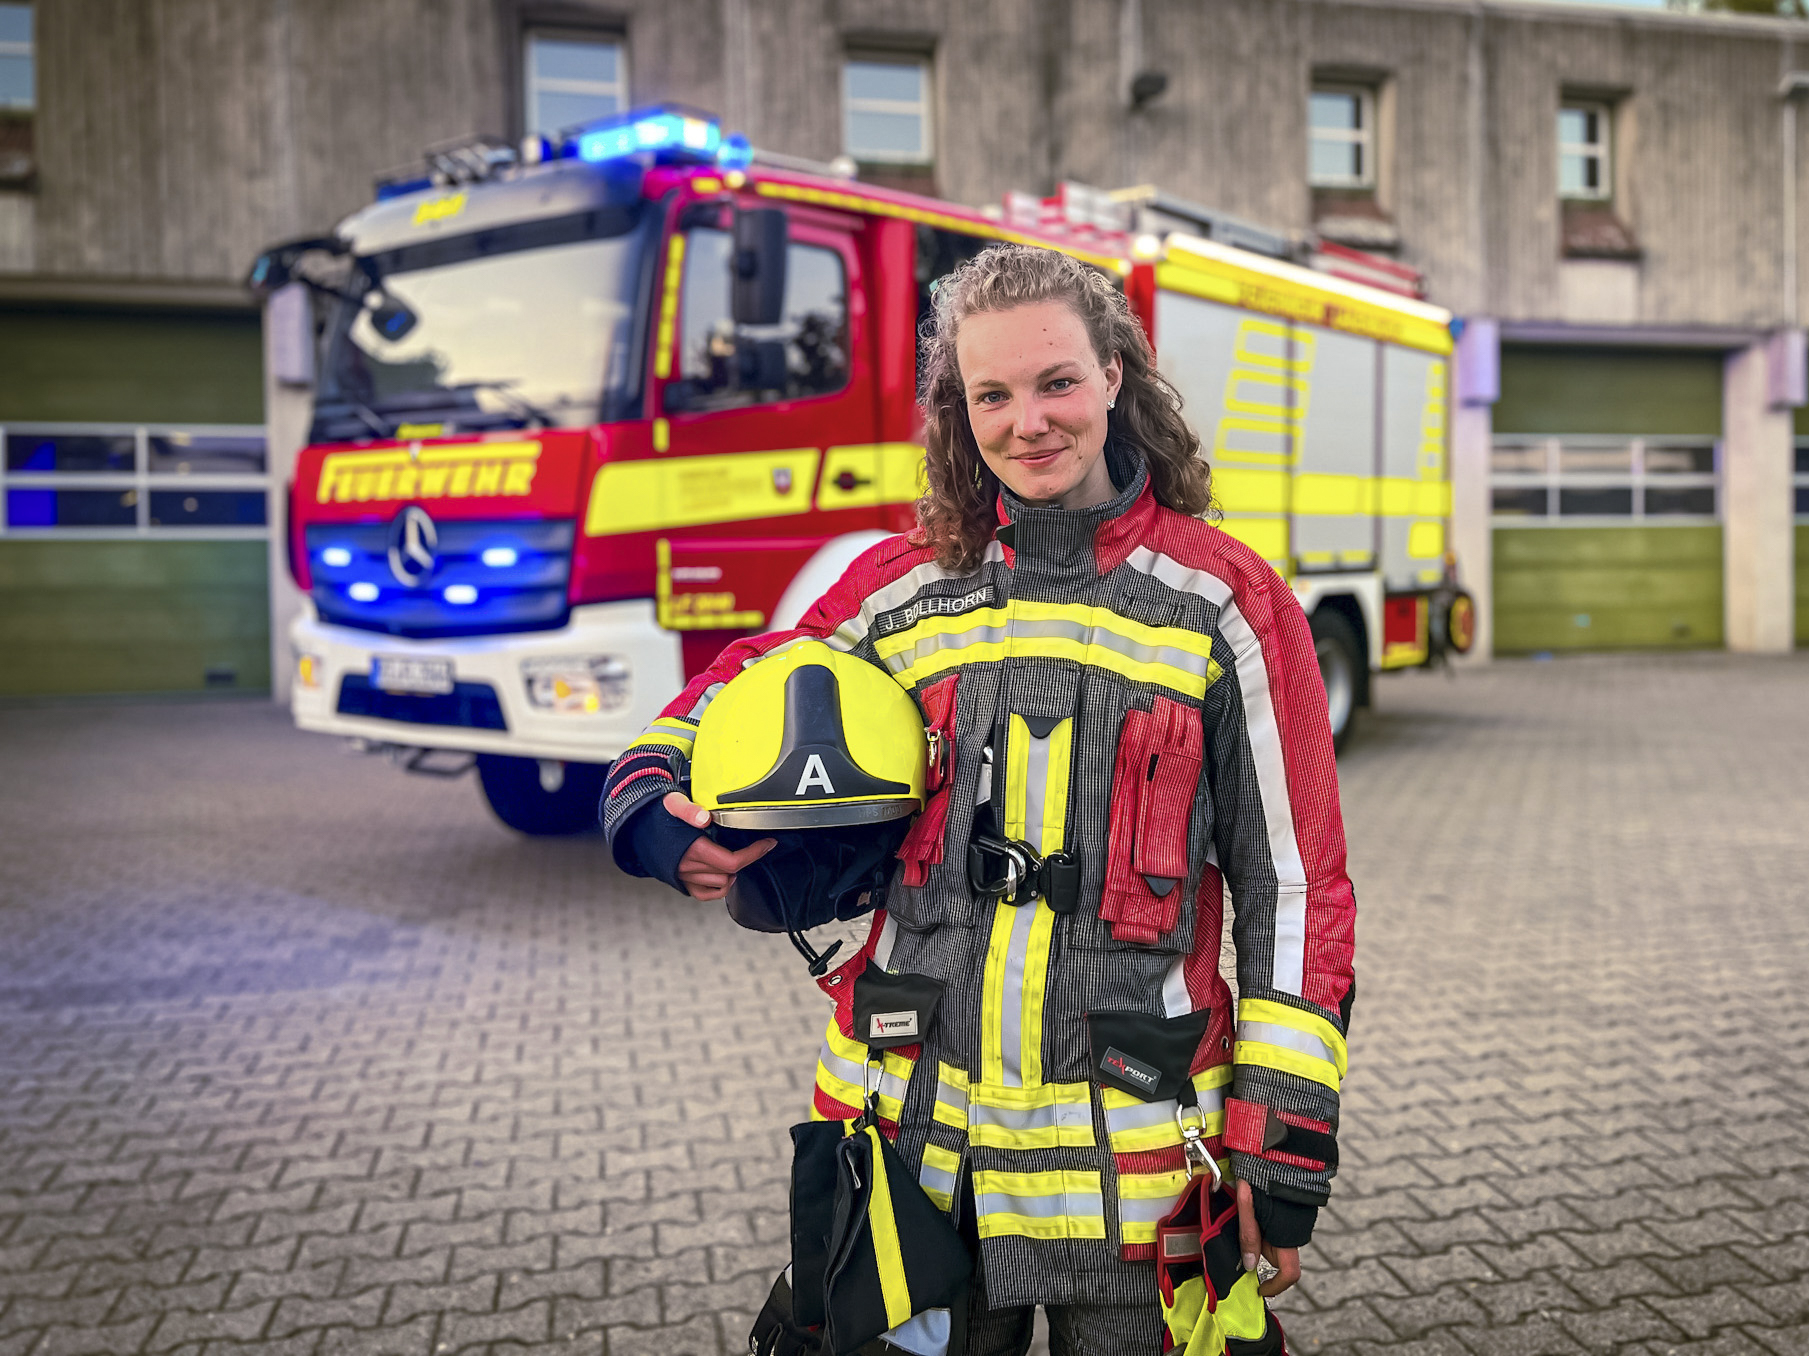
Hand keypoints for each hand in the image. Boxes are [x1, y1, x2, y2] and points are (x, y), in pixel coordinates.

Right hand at [663, 791, 775, 901]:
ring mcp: (684, 877)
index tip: (767, 843)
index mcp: (692, 849)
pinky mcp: (681, 882)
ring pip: (720, 884)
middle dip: (744, 859)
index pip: (732, 861)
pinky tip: (723, 873)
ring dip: (731, 872)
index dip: (754, 854)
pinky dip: (718, 888)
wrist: (638, 825)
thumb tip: (705, 818)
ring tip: (733, 856)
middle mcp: (688, 867)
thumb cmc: (658, 813)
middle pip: (729, 873)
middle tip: (751, 845)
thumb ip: (690, 809)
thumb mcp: (673, 803)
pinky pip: (705, 895)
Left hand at [1236, 1179, 1301, 1297]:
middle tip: (1239, 1243)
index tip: (1260, 1289)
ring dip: (1258, 1235)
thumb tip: (1249, 1265)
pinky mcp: (1287, 1211)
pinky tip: (1249, 1208)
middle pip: (1276, 1256)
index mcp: (1288, 1236)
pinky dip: (1261, 1223)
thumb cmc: (1262, 1175)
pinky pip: (1274, 1226)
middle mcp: (1293, 1232)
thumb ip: (1249, 1235)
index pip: (1289, 1273)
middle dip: (1257, 1252)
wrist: (1278, 1151)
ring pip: (1273, 1240)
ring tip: (1242, 1215)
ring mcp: (1291, 1221)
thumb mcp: (1249, 1205)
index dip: (1275, 1285)